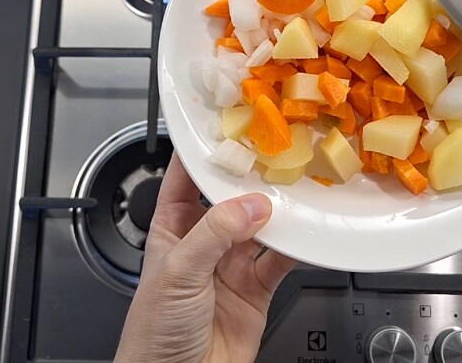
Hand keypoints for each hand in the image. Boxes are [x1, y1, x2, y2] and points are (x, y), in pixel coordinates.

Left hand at [114, 155, 296, 362]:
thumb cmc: (153, 333)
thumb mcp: (178, 273)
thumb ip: (214, 234)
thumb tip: (250, 206)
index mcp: (171, 231)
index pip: (183, 181)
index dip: (201, 155)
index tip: (222, 128)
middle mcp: (202, 244)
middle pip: (229, 200)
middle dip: (249, 179)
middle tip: (273, 153)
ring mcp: (230, 266)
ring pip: (260, 227)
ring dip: (277, 211)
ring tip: (296, 189)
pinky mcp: (256, 290)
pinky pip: (281, 261)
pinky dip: (298, 248)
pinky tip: (307, 234)